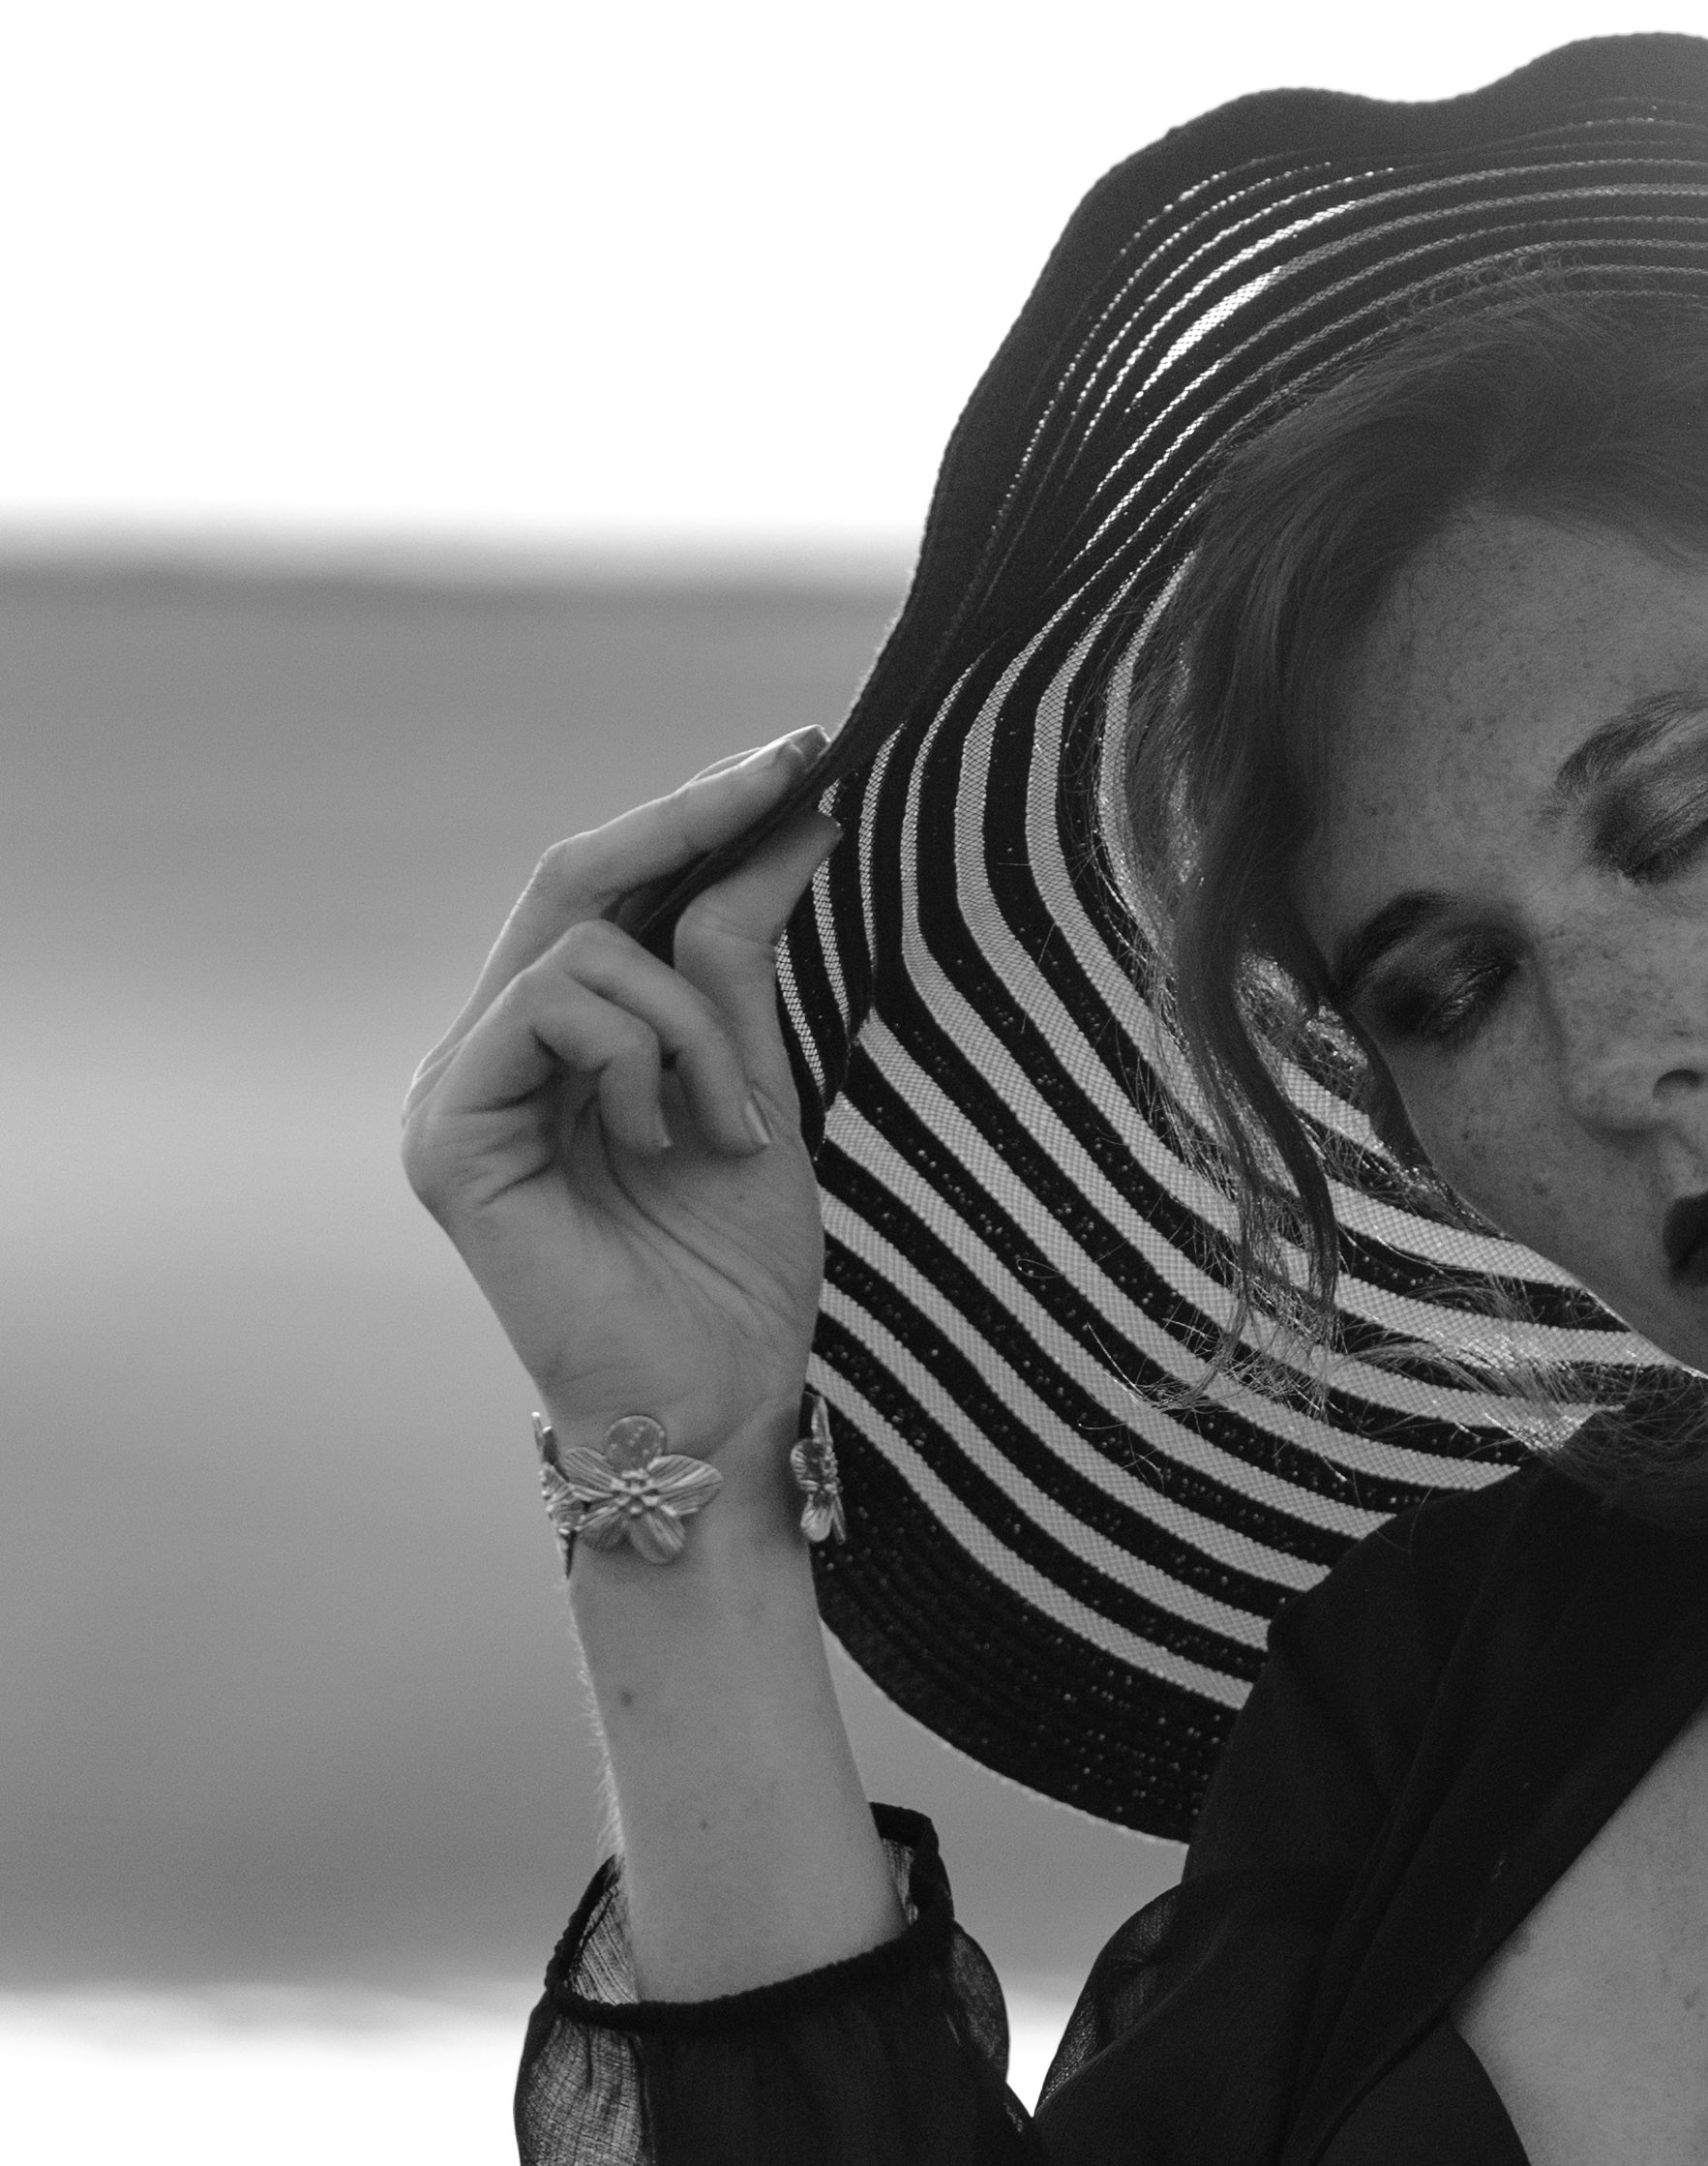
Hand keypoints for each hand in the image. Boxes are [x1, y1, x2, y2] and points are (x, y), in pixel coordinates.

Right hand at [399, 732, 839, 1461]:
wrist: (717, 1410)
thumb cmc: (735, 1279)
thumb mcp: (758, 1086)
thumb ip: (743, 963)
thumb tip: (792, 822)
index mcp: (556, 1046)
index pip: (613, 893)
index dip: (698, 814)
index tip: (804, 756)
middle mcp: (492, 1054)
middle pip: (574, 878)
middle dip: (694, 816)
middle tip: (798, 769)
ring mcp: (457, 1089)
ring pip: (584, 947)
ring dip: (694, 1023)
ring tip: (733, 1127)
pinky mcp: (445, 1132)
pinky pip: (549, 1006)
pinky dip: (642, 1057)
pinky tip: (676, 1140)